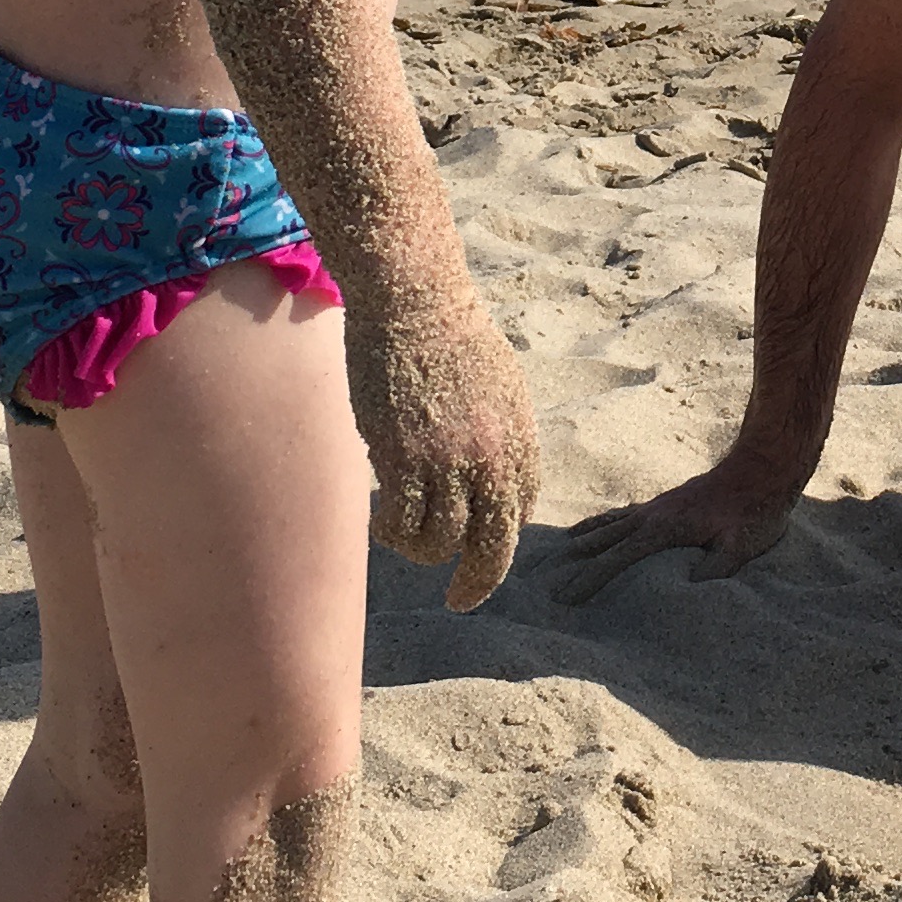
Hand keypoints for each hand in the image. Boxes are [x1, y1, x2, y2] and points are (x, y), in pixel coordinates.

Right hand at [346, 301, 541, 609]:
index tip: (478, 548)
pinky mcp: (405, 459)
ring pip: (441, 542)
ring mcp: (449, 462)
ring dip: (421, 551)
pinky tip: (381, 525)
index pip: (519, 511)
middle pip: (493, 545)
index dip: (496, 534)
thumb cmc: (451, 336)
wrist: (415, 301)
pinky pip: (402, 523)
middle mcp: (492, 458)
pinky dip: (392, 534)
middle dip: (478, 582)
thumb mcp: (499, 388)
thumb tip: (492, 477)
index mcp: (520, 440)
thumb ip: (501, 435)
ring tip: (401, 537)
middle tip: (461, 600)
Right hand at [555, 454, 805, 605]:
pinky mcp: (664, 503)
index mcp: (664, 529)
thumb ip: (714, 568)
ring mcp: (656, 506)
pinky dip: (601, 522)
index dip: (591, 580)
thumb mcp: (741, 546)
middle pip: (603, 540)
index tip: (566, 598)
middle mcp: (652, 515)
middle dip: (576, 564)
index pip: (618, 559)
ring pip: (609, 523)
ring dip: (583, 539)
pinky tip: (597, 527)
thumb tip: (686, 591)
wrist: (762, 468)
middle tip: (549, 587)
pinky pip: (622, 514)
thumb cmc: (755, 511)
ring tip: (559, 551)